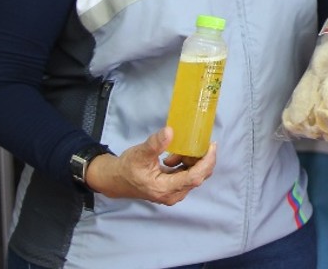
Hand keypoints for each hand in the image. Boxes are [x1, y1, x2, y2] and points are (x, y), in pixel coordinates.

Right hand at [83, 127, 214, 204]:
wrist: (116, 180)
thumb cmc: (127, 168)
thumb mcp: (140, 153)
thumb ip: (155, 144)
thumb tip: (170, 131)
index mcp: (165, 189)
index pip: (195, 177)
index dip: (206, 161)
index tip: (211, 145)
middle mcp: (172, 195)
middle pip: (198, 176)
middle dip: (200, 158)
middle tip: (193, 143)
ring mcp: (173, 193)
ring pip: (194, 175)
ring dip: (191, 160)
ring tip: (175, 152)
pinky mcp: (173, 189)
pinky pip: (188, 175)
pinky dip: (185, 164)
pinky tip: (172, 158)